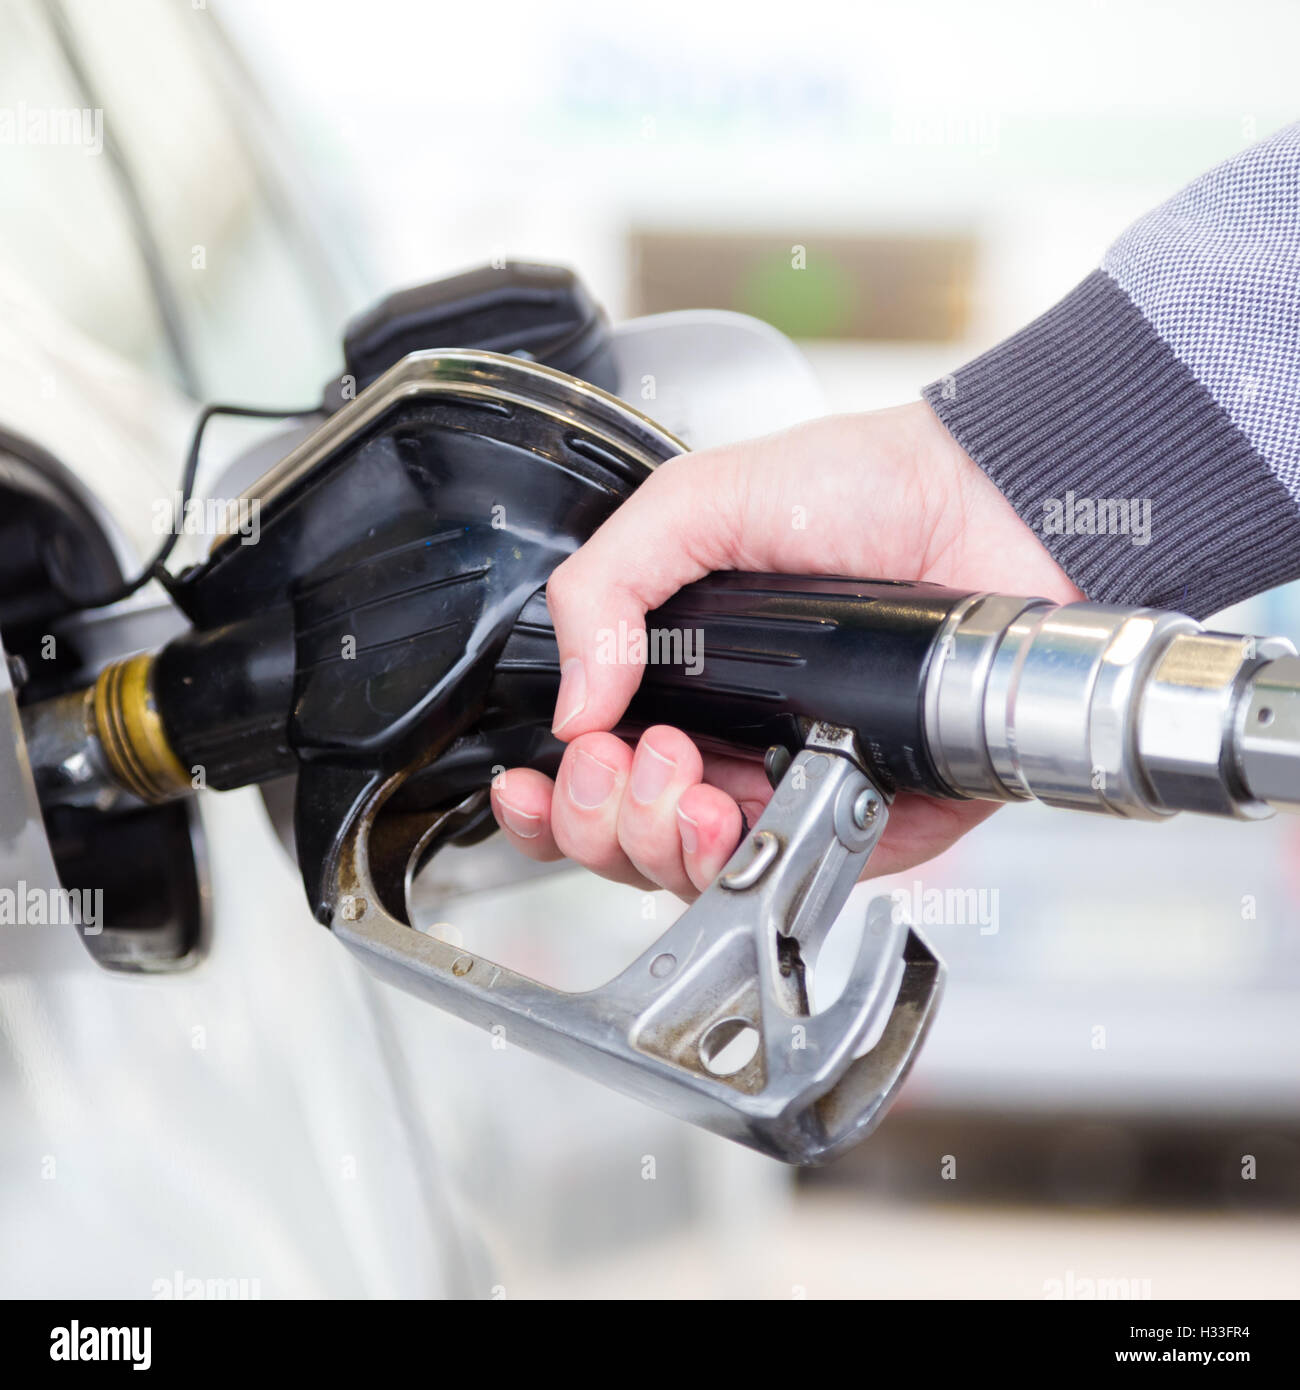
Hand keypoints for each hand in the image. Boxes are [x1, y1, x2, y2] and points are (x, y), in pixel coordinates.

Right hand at [489, 400, 1082, 896]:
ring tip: (685, 781)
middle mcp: (728, 743)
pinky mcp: (862, 822)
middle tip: (622, 759)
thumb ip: (607, 587)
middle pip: (625, 840)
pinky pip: (784, 878)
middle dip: (600, 819)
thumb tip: (568, 705)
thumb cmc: (860, 488)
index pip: (591, 771)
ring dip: (658, 842)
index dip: (550, 796)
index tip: (536, 780)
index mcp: (680, 680)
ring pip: (690, 875)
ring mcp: (791, 787)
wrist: (983, 505)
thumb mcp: (697, 504)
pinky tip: (733, 811)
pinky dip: (742, 864)